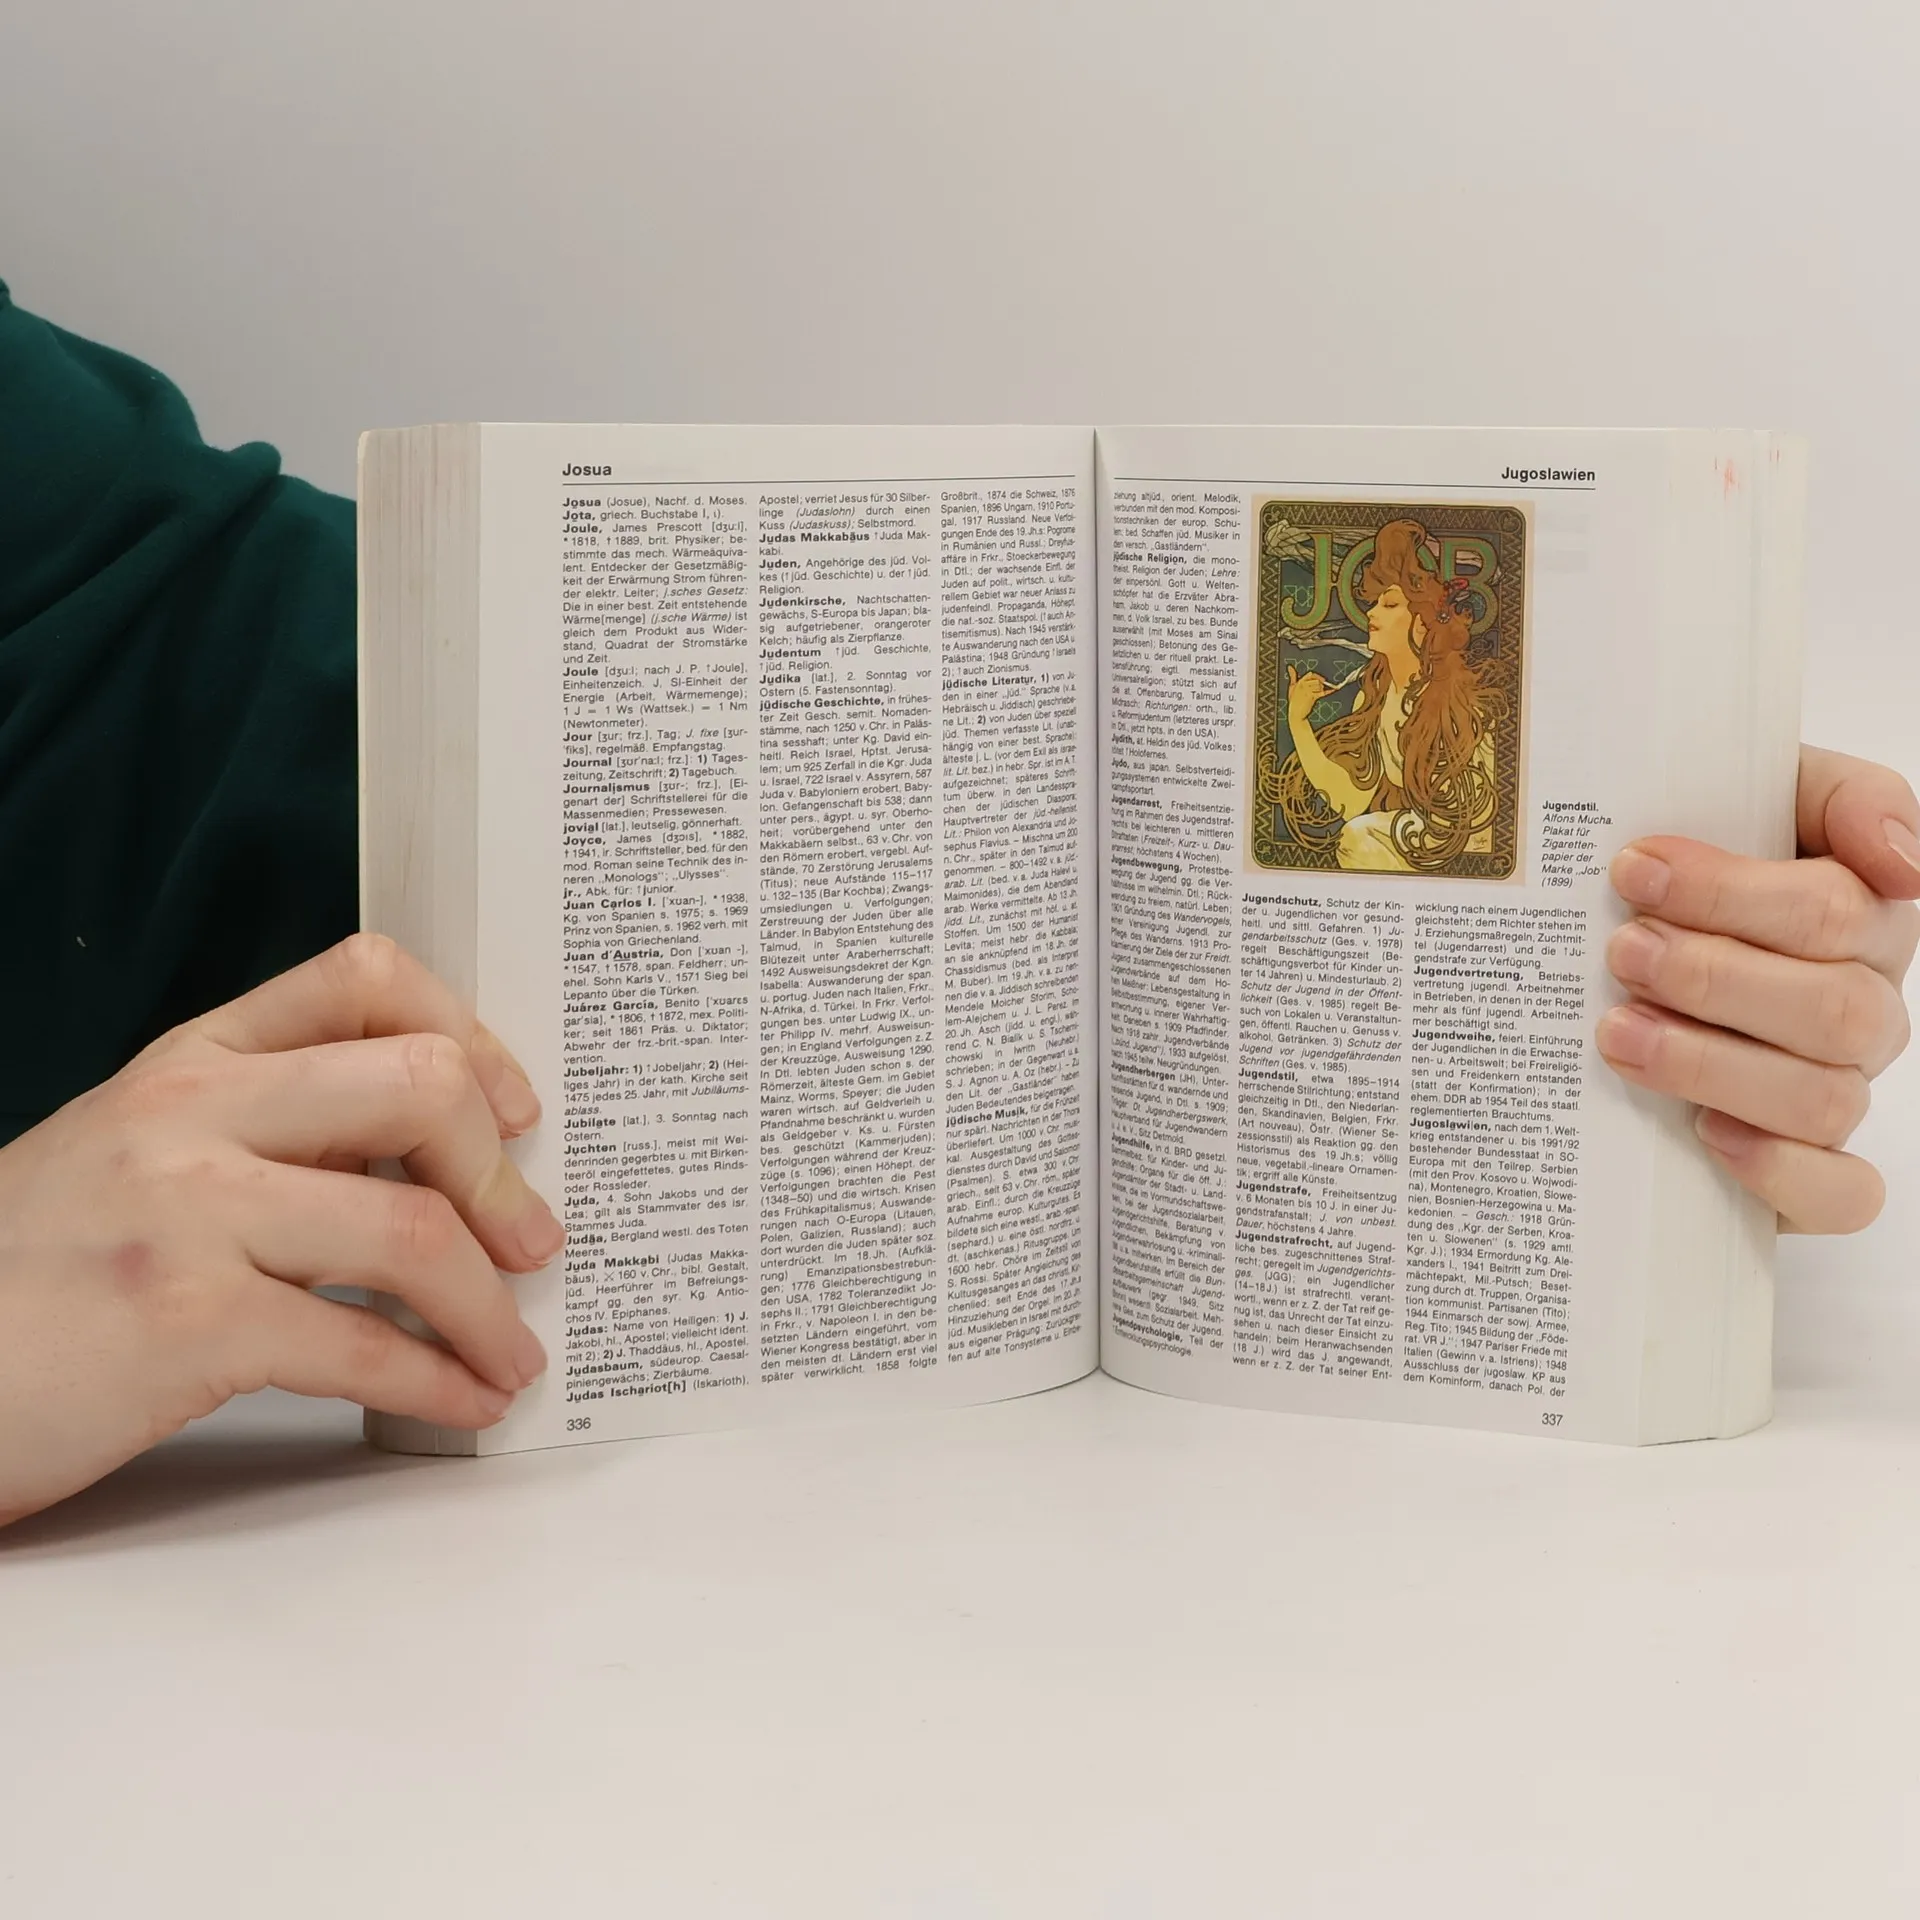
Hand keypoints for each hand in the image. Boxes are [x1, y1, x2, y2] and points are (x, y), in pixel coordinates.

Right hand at [0, 934, 561, 1527]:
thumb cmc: (34, 1275)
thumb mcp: (137, 1156)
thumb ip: (268, 1134)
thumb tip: (439, 1166)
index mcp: (192, 1062)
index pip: (363, 978)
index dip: (468, 1035)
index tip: (512, 1111)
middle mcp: (191, 1116)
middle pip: (418, 1087)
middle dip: (502, 1177)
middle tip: (533, 1243)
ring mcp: (187, 1214)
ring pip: (412, 1229)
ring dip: (490, 1307)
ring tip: (512, 1353)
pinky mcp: (184, 1324)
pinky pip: (361, 1346)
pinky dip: (438, 1382)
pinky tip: (462, 1401)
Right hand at [1287, 663, 1329, 718]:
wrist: (1296, 714)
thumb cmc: (1294, 701)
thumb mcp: (1291, 688)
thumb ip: (1292, 676)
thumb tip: (1290, 667)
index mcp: (1299, 682)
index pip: (1311, 675)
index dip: (1317, 677)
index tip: (1322, 680)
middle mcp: (1303, 686)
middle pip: (1316, 680)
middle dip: (1321, 683)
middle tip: (1320, 689)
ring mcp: (1307, 691)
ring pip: (1319, 686)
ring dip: (1322, 688)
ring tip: (1319, 693)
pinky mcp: (1311, 697)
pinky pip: (1322, 692)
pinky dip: (1329, 691)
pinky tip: (1333, 690)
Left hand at [1596, 746, 1919, 1231]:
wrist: (1640, 942)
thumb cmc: (1697, 870)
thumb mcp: (1759, 798)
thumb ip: (1840, 797)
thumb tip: (1900, 859)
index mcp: (1862, 918)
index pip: (1834, 909)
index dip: (1732, 891)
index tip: (1635, 868)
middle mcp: (1862, 1008)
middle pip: (1832, 1007)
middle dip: (1714, 976)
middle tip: (1621, 951)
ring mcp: (1838, 1088)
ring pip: (1825, 1097)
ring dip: (1714, 1064)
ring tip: (1617, 1032)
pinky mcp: (1808, 1170)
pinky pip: (1840, 1193)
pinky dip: (1779, 1168)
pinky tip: (1706, 1132)